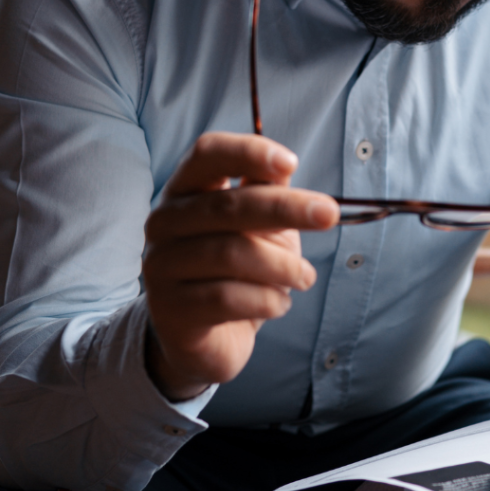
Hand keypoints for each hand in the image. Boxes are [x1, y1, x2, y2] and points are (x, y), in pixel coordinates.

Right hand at [142, 132, 338, 401]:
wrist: (208, 338)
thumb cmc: (237, 270)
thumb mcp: (259, 225)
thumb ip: (267, 193)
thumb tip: (284, 165)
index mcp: (185, 189)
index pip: (207, 153)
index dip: (248, 152)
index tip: (292, 162)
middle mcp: (164, 221)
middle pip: (228, 205)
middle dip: (286, 208)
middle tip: (328, 215)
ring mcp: (161, 265)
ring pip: (230, 254)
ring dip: (282, 266)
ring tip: (305, 277)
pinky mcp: (169, 309)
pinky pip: (227, 298)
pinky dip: (266, 300)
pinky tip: (279, 304)